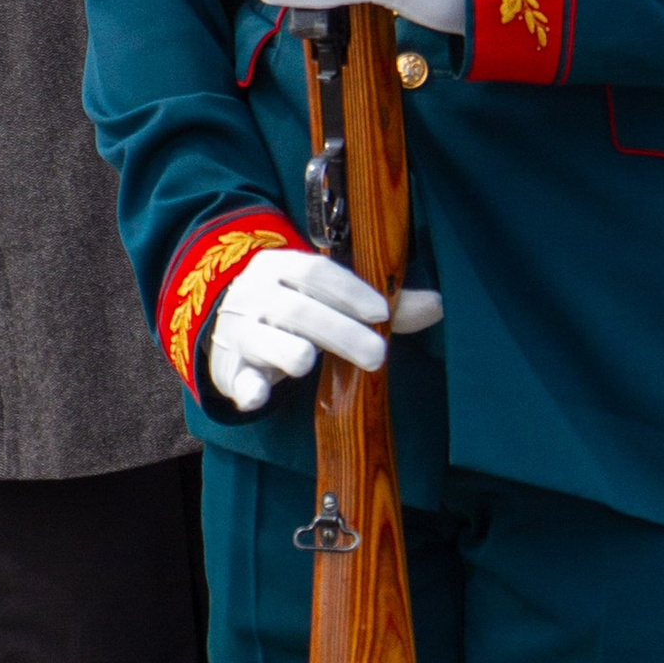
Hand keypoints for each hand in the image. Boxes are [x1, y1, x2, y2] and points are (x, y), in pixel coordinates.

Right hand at [207, 244, 443, 414]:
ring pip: (263, 338)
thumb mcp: (325, 298)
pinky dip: (247, 388)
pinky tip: (259, 396)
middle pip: (298, 309)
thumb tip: (437, 305)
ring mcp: (238, 331)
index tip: (380, 311)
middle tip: (378, 355)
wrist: (227, 324)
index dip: (349, 290)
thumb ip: (376, 304)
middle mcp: (255, 294)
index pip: (315, 270)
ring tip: (311, 362)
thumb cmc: (292, 309)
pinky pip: (238, 378)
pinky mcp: (229, 368)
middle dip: (339, 331)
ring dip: (289, 350)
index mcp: (280, 266)